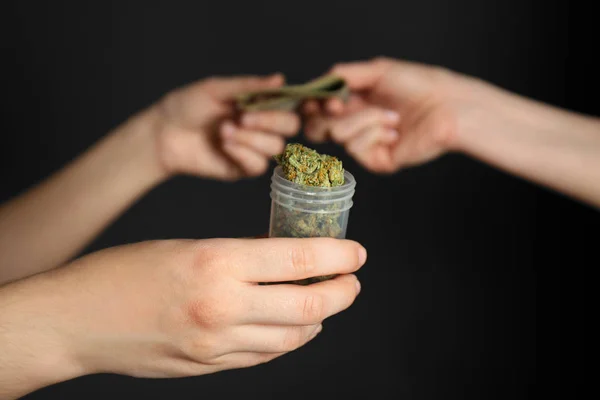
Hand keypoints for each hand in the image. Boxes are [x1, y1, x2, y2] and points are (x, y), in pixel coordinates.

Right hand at [0, 236, 365, 397]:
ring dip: (318, 321)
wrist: (75, 320)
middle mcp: (223, 307)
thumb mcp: (188, 247)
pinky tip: (290, 327)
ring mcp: (216, 345)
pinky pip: (262, 357)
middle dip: (341, 294)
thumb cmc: (123, 271)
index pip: (299, 261)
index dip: (338, 258)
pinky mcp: (207, 367)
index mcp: (217, 263)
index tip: (357, 254)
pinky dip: (286, 341)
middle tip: (352, 282)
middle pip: (308, 307)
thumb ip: (238, 259)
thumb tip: (284, 262)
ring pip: (291, 339)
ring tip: (325, 305)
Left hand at [155, 74, 299, 179]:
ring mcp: (252, 148)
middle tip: (243, 117)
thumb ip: (249, 86)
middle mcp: (260, 126)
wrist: (164, 133)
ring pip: (275, 148)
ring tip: (224, 131)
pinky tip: (225, 146)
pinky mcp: (241, 168)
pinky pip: (258, 165)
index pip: (289, 105)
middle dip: (270, 121)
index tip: (279, 101)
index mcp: (258, 104)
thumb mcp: (216, 89)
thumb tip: (280, 79)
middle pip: (290, 128)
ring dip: (250, 138)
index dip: (294, 105)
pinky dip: (243, 154)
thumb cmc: (187, 106)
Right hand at [302, 57, 479, 172]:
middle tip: (339, 107)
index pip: (317, 111)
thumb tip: (320, 84)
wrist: (447, 106)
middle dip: (325, 116)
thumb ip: (345, 75)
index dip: (312, 105)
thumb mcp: (377, 71)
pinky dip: (375, 132)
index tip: (318, 99)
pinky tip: (395, 130)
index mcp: (354, 104)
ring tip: (391, 115)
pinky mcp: (376, 161)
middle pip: (316, 129)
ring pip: (337, 134)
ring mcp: (366, 145)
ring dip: (364, 118)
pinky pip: (357, 147)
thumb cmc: (419, 86)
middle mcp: (356, 125)